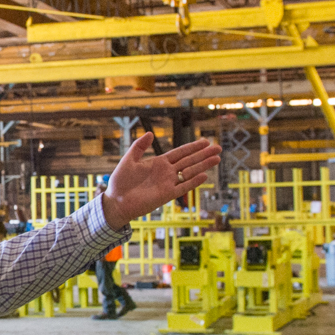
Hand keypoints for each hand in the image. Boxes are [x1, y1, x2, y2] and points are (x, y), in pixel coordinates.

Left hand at [101, 135, 220, 226]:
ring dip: (203, 165)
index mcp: (159, 163)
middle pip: (189, 161)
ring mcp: (168, 183)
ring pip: (189, 172)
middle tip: (218, 148)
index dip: (193, 147)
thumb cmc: (120, 182)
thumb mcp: (129, 160)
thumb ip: (139, 146)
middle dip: (203, 154)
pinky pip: (183, 187)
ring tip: (217, 159)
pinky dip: (193, 182)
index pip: (180, 153)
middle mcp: (166, 172)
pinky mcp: (167, 195)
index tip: (205, 141)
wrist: (116, 201)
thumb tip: (150, 133)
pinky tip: (204, 175)